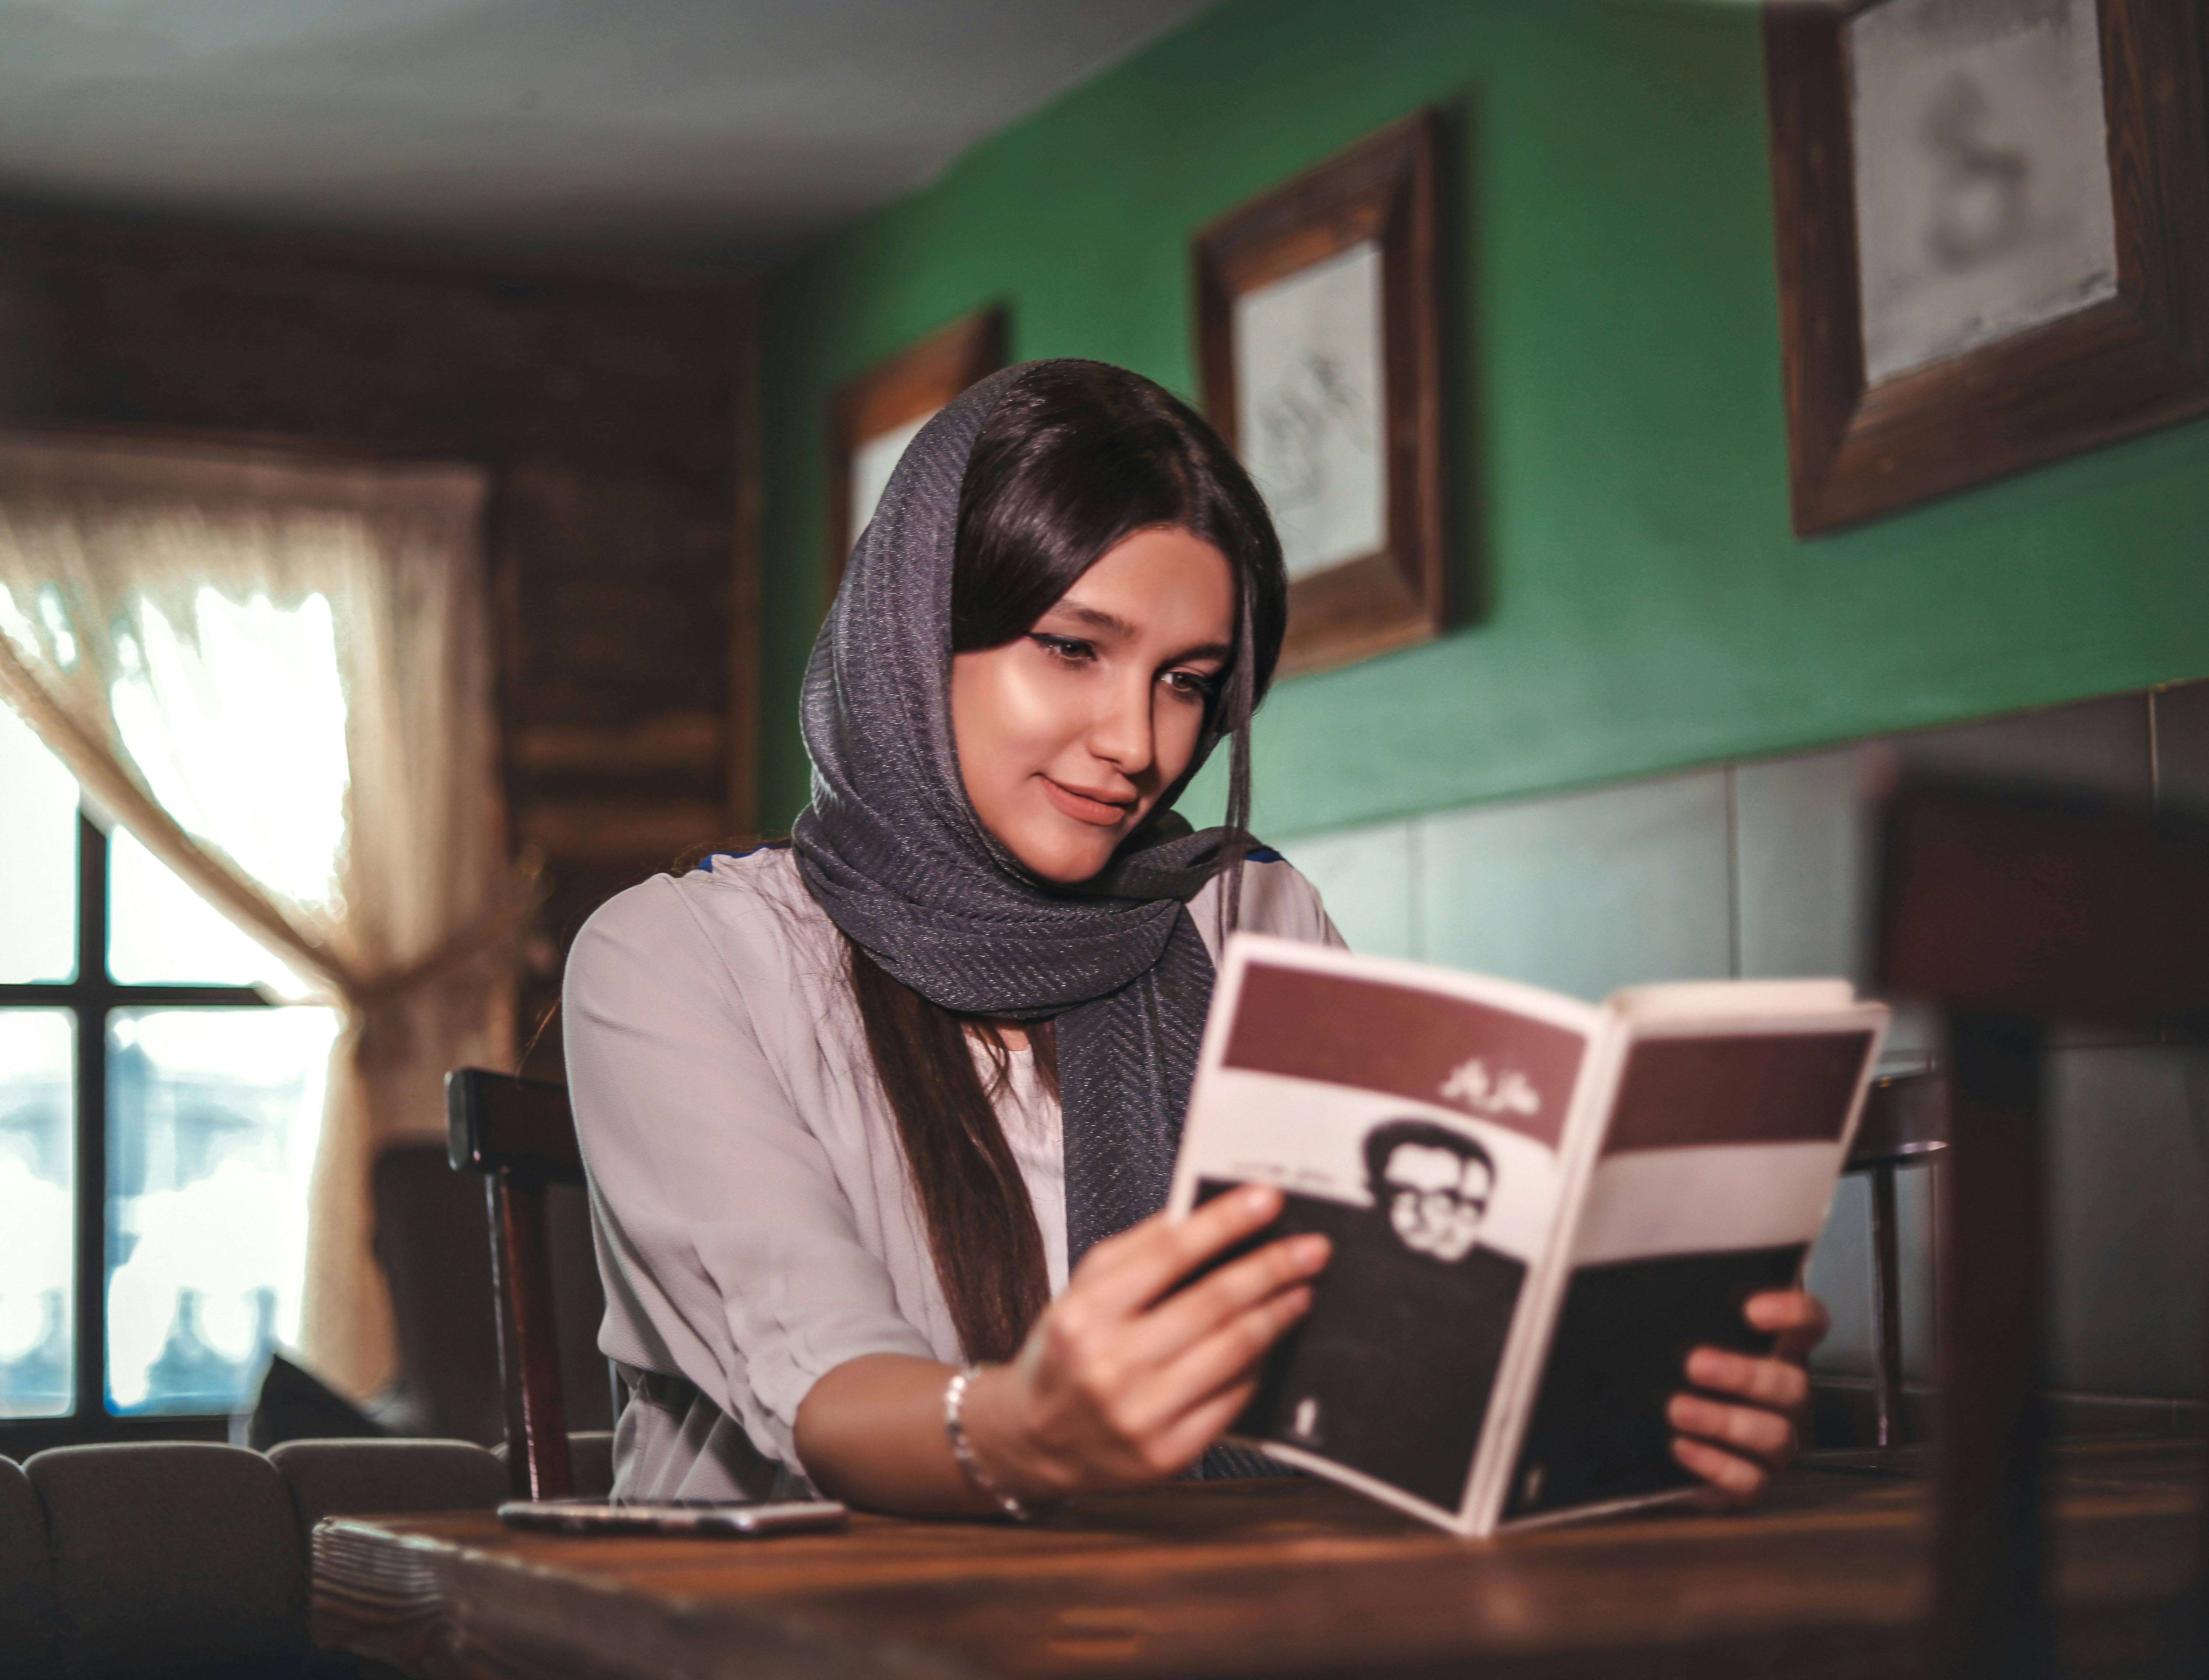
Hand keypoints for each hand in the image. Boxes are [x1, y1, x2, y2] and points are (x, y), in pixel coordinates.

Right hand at [960, 1184, 1327, 1500]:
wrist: (1038, 1439)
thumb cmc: (1069, 1349)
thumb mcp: (1084, 1289)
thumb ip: (1140, 1249)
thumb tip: (1203, 1212)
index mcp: (1085, 1314)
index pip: (1168, 1254)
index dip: (1225, 1223)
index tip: (1269, 1199)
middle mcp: (1110, 1365)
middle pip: (1212, 1302)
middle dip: (1271, 1268)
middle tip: (1313, 1248)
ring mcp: (1140, 1414)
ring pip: (1232, 1350)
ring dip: (1277, 1314)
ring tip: (1303, 1289)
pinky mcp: (1167, 1454)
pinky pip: (1232, 1399)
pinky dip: (1260, 1364)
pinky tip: (1274, 1340)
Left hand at [1667, 1289, 1827, 1507]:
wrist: (1651, 1447)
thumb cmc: (1670, 1376)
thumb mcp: (1674, 1334)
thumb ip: (1676, 1303)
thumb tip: (1636, 1254)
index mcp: (1777, 1353)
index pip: (1808, 1324)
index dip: (1793, 1314)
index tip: (1752, 1308)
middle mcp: (1785, 1400)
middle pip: (1792, 1385)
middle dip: (1745, 1374)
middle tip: (1695, 1362)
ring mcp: (1774, 1445)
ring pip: (1774, 1436)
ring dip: (1724, 1420)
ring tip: (1676, 1409)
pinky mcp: (1752, 1485)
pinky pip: (1751, 1482)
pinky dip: (1717, 1465)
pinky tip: (1682, 1448)